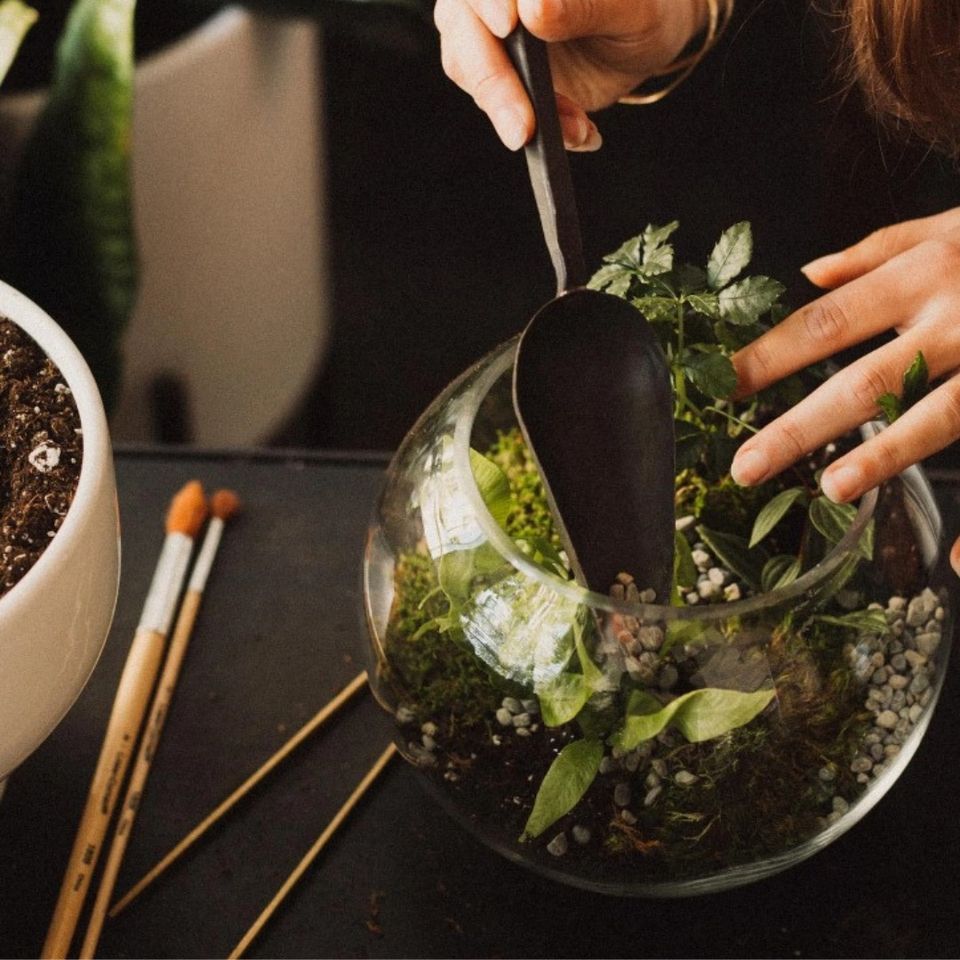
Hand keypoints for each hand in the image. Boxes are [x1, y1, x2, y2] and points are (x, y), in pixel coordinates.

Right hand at [434, 0, 705, 150]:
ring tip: (576, 128)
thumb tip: (535, 8)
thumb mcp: (631, 9)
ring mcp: (485, 34)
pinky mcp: (496, 76)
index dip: (490, 1)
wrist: (641, 39)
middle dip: (495, 83)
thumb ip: (585, 5)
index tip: (509, 26)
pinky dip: (542, 127)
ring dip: (520, 111)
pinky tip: (579, 131)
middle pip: (463, 29)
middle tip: (524, 126)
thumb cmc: (639, 10)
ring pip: (471, 72)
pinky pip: (500, 106)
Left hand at [729, 206, 959, 574]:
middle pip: (867, 379)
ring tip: (833, 488)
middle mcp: (959, 318)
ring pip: (941, 413)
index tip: (722, 386)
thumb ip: (878, 249)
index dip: (771, 355)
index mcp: (926, 274)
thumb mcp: (952, 223)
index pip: (827, 321)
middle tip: (746, 466)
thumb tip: (807, 272)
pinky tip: (959, 556)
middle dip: (801, 425)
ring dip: (885, 455)